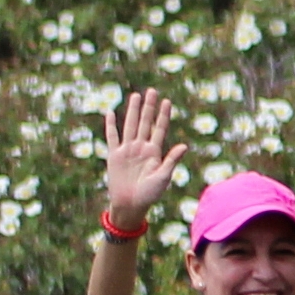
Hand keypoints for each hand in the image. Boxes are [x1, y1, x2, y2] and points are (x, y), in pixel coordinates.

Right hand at [96, 90, 184, 236]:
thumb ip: (172, 160)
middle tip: (152, 90)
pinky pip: (112, 137)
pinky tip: (110, 113)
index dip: (163, 115)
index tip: (167, 101)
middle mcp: (141, 147)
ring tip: (135, 95)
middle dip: (148, 107)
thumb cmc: (150, 194)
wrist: (131, 204)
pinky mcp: (114, 155)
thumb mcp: (164, 177)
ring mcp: (127, 150)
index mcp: (155, 151)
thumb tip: (184, 145)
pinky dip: (110, 125)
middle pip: (145, 122)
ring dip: (132, 111)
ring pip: (129, 125)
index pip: (160, 128)